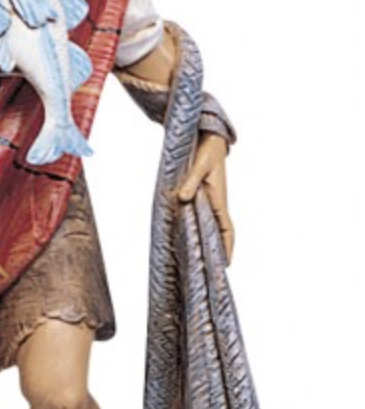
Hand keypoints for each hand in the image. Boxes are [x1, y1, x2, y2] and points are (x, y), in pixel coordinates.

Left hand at [178, 133, 234, 263]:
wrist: (210, 137)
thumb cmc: (207, 151)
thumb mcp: (199, 166)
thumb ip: (190, 182)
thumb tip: (181, 198)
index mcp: (219, 199)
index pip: (227, 230)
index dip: (228, 247)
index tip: (227, 264)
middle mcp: (218, 202)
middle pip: (222, 232)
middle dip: (221, 250)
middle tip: (216, 270)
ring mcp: (212, 199)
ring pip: (214, 225)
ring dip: (212, 241)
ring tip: (206, 259)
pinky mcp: (205, 194)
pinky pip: (206, 215)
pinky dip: (203, 227)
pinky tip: (194, 235)